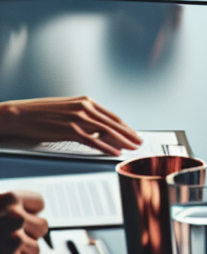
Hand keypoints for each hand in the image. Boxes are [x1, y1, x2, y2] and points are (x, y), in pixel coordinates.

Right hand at [0, 97, 141, 156]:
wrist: (19, 114)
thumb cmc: (40, 114)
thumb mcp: (67, 111)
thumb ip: (83, 117)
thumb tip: (96, 130)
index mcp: (86, 101)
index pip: (112, 116)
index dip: (125, 126)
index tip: (134, 134)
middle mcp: (85, 107)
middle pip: (113, 123)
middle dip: (129, 134)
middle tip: (140, 142)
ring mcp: (78, 118)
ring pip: (107, 131)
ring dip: (123, 141)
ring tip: (133, 148)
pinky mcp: (70, 129)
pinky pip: (93, 140)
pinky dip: (106, 146)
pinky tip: (115, 151)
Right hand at [0, 192, 47, 253]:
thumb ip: (6, 209)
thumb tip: (26, 216)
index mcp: (10, 199)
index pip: (39, 204)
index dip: (28, 213)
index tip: (19, 218)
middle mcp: (16, 218)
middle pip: (42, 227)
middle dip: (28, 234)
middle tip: (6, 239)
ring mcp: (14, 243)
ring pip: (35, 249)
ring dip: (21, 253)